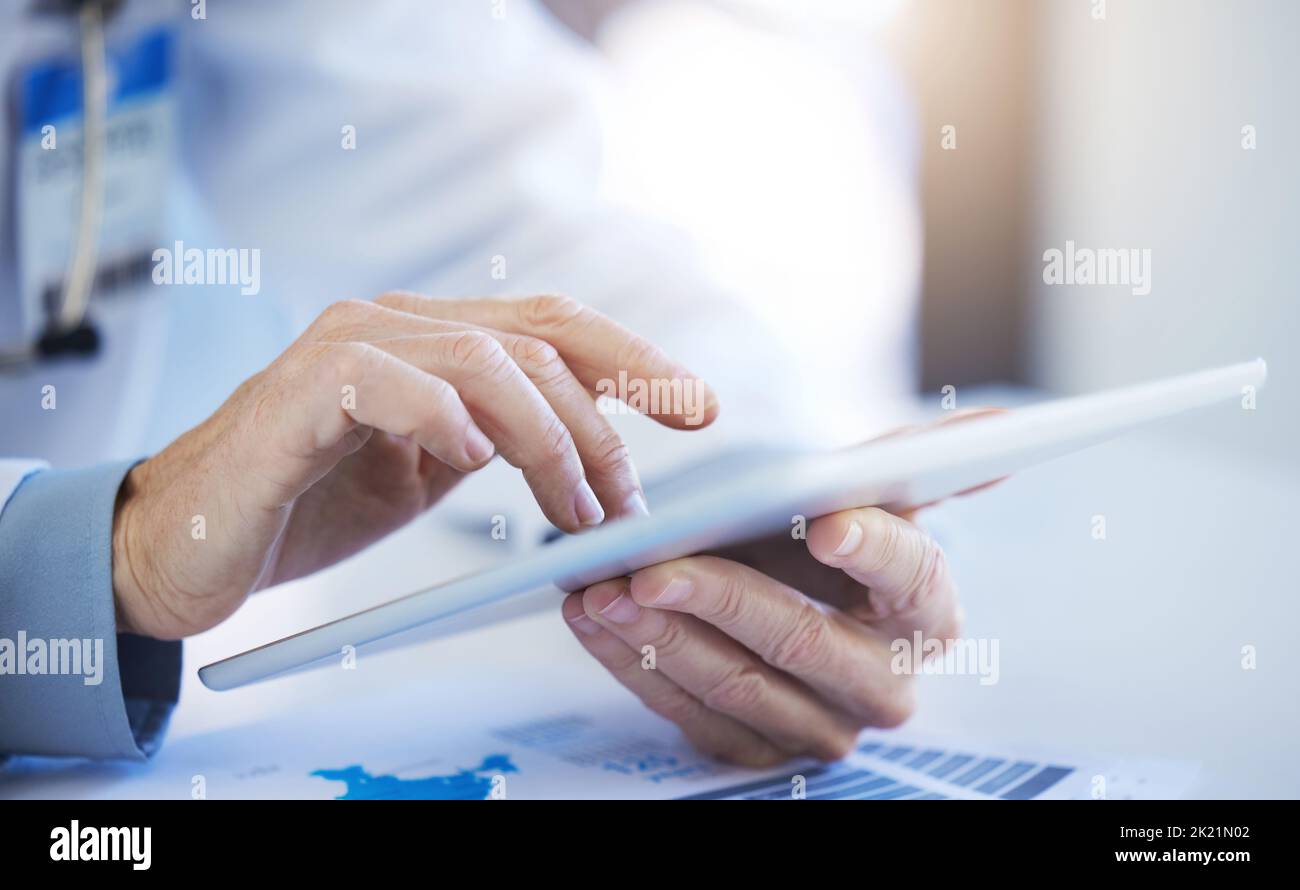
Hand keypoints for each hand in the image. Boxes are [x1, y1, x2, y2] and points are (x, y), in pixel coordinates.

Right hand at [112, 293, 716, 639]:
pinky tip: (471, 459)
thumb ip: (497, 438)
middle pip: (537, 339)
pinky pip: (386, 382)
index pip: (555, 324)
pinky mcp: (295, 395)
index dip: (636, 359)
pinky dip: (443, 417)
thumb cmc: (311, 502)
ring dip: (547, 439)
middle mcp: (393, 325)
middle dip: (605, 423)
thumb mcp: (430, 470)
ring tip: (571, 509)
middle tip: (627, 502)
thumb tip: (594, 456)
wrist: (186, 543)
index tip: (701, 407)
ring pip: (483, 360)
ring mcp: (343, 350)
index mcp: (433, 339)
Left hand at [563, 435, 979, 765]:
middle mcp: (885, 680)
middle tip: (653, 568)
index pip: (911, 575)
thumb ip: (924, 457)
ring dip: (660, 638)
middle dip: (722, 600)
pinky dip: (633, 667)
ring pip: (739, 687)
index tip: (828, 519)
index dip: (871, 546)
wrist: (777, 591)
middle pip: (804, 641)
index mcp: (928, 608)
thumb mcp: (866, 489)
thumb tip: (1007, 418)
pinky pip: (691, 718)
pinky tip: (593, 620)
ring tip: (601, 588)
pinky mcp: (759, 751)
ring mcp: (822, 726)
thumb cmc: (817, 533)